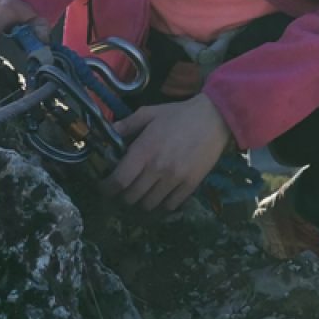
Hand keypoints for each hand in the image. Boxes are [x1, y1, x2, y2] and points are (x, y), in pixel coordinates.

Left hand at [100, 96, 233, 213]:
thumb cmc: (178, 114)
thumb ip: (125, 125)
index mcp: (144, 151)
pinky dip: (161, 204)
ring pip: (149, 205)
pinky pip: (170, 205)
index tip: (105, 187)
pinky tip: (160, 196)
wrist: (213, 118)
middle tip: (123, 190)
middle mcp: (157, 168)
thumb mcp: (148, 113)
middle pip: (131, 197)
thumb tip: (107, 134)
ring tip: (141, 194)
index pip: (119, 181)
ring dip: (141, 201)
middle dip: (122, 196)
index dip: (107, 189)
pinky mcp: (190, 185)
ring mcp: (175, 179)